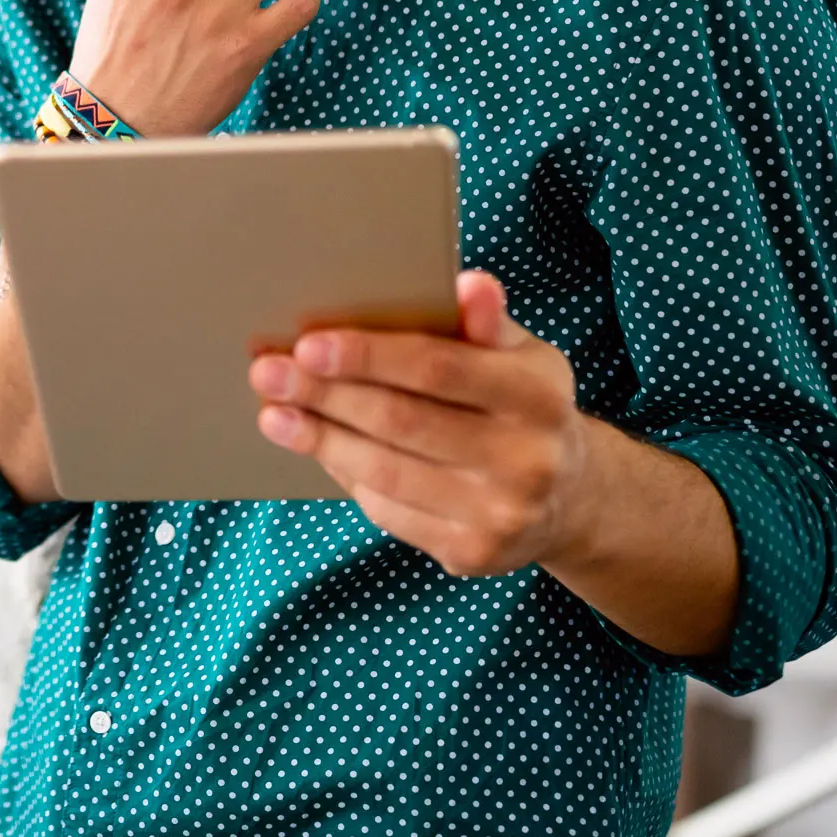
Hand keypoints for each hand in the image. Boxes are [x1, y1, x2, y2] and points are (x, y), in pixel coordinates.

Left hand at [247, 271, 590, 577]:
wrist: (569, 496)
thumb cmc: (522, 404)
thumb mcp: (521, 355)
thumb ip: (487, 323)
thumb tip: (470, 283)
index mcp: (537, 395)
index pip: (438, 369)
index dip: (369, 356)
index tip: (308, 344)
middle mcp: (526, 459)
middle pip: (401, 421)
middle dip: (326, 394)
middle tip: (267, 370)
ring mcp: (500, 514)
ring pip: (385, 470)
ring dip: (319, 438)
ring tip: (274, 411)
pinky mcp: (472, 553)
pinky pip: (389, 509)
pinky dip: (345, 474)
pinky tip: (316, 446)